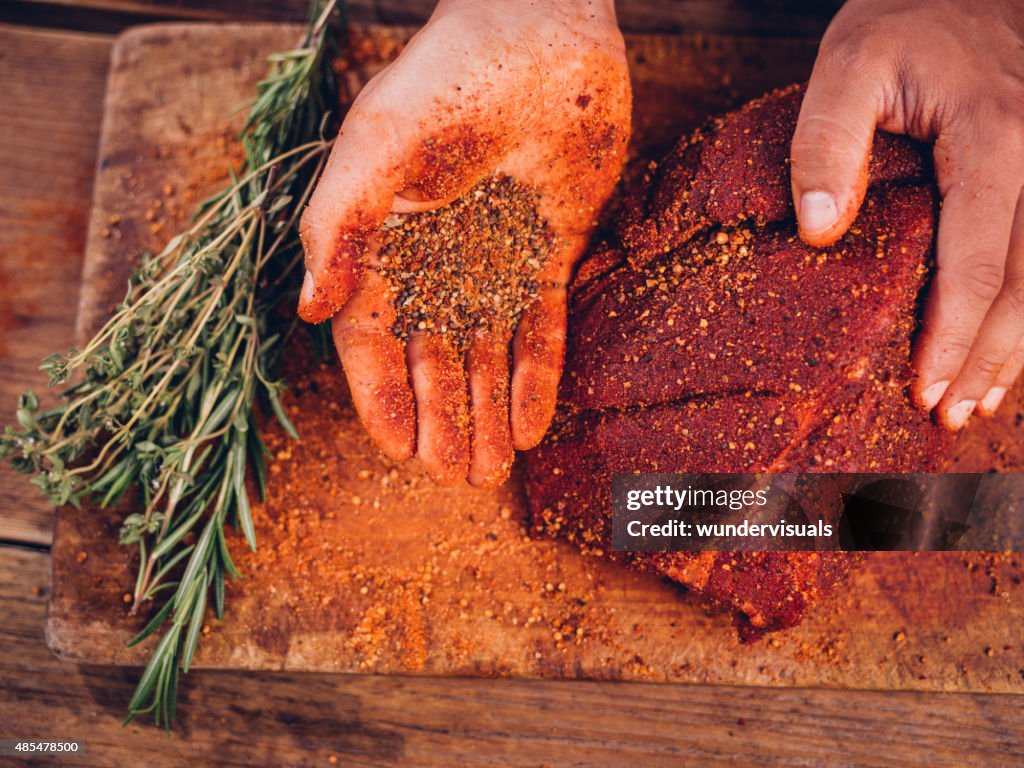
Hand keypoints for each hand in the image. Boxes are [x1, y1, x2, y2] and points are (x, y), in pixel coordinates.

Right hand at [299, 0, 629, 484]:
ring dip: (489, 414)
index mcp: (383, 248)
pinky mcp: (548, 256)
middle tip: (456, 481)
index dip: (383, 398)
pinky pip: (542, 329)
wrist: (538, 38)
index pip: (375, 341)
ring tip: (493, 472)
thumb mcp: (374, 148)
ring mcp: (494, 263)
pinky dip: (538, 377)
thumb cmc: (444, 81)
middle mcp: (436, 266)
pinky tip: (534, 426)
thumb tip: (313, 311)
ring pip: (488, 357)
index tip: (398, 452)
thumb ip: (336, 226)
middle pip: (434, 362)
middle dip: (445, 422)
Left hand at [790, 0, 1023, 429]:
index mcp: (996, 137)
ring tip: (983, 402)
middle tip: (951, 415)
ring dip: (1019, 347)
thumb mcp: (848, 63)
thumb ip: (827, 142)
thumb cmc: (905, 22)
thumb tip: (820, 232)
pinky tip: (1011, 344)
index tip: (925, 389)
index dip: (952, 335)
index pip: (978, 260)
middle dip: (990, 358)